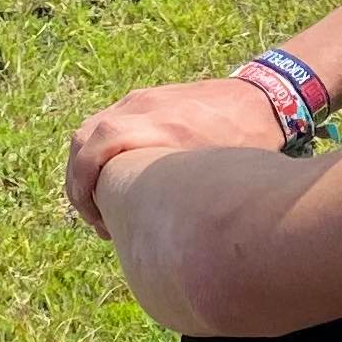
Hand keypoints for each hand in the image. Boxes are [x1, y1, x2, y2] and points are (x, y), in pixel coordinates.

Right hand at [64, 71, 289, 230]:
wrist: (263, 98)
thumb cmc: (243, 141)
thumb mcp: (214, 172)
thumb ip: (184, 195)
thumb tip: (166, 243)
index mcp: (156, 125)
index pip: (94, 144)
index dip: (80, 182)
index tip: (94, 218)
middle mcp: (141, 106)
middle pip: (82, 138)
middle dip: (78, 180)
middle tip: (96, 219)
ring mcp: (141, 98)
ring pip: (91, 131)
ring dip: (88, 167)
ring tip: (105, 204)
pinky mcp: (146, 98)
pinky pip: (109, 122)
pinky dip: (103, 152)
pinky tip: (121, 179)